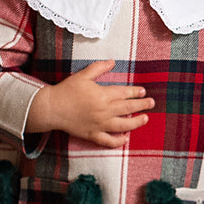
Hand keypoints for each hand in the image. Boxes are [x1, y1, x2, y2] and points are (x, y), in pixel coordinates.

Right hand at [27, 59, 154, 147]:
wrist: (51, 108)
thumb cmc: (66, 91)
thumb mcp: (83, 75)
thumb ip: (99, 68)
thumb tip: (112, 62)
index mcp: (102, 95)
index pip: (124, 93)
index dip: (136, 92)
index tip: (143, 91)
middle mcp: (104, 111)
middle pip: (128, 108)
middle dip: (142, 105)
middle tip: (151, 103)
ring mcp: (99, 125)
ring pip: (123, 126)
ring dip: (136, 123)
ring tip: (145, 119)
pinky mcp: (92, 135)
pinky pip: (108, 141)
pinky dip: (118, 141)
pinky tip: (126, 138)